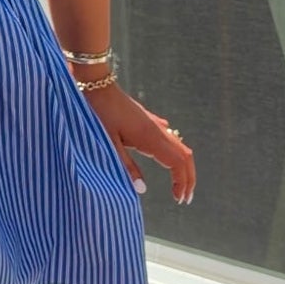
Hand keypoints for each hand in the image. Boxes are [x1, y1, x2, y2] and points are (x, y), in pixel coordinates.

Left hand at [81, 82, 194, 204]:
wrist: (95, 84)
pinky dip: (174, 154)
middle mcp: (157, 131)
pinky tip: (165, 160)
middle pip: (185, 156)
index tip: (179, 199)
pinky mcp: (147, 121)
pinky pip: (169, 138)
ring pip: (179, 147)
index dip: (183, 182)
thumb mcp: (108, 143)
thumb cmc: (99, 113)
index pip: (178, 163)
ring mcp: (154, 124)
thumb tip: (142, 190)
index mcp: (150, 138)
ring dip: (182, 167)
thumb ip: (125, 166)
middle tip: (185, 199)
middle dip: (188, 178)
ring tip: (178, 186)